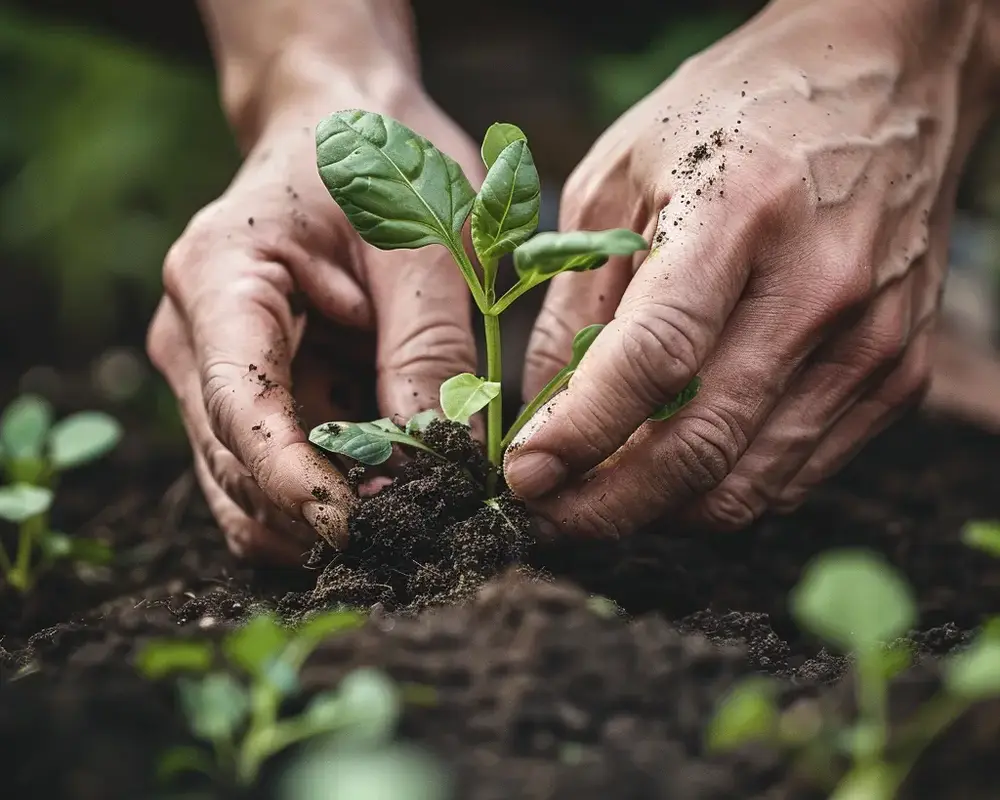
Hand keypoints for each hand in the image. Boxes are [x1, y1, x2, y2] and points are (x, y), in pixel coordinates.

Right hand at [148, 86, 481, 561]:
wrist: (337, 129)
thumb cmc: (382, 165)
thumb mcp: (426, 246)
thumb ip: (428, 349)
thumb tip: (437, 462)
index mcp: (219, 275)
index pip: (239, 400)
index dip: (291, 477)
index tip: (355, 527)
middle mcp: (191, 334)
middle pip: (235, 459)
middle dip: (321, 507)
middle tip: (417, 526)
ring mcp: (208, 371)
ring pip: (245, 486)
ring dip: (323, 513)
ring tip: (411, 506)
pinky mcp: (239, 395)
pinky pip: (266, 476)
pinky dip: (323, 498)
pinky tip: (385, 490)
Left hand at [505, 0, 996, 536]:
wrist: (885, 83)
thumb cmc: (733, 115)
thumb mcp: (621, 173)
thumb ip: (575, 296)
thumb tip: (542, 409)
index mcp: (737, 213)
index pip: (653, 360)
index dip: (579, 436)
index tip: (524, 478)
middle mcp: (819, 288)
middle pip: (701, 446)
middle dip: (609, 505)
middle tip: (550, 513)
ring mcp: (871, 340)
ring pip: (748, 484)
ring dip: (661, 509)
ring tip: (604, 492)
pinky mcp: (898, 373)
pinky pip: (795, 476)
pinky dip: (723, 487)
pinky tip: (678, 462)